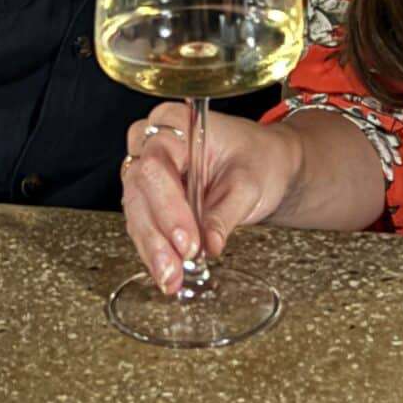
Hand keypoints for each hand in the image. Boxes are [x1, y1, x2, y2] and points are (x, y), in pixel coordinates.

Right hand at [119, 105, 300, 294]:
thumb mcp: (249, 183)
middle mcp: (154, 143)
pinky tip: (168, 274)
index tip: (189, 242)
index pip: (157, 165)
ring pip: (136, 211)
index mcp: (177, 123)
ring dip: (153, 249)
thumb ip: (225, 213)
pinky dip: (155, 252)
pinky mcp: (151, 197)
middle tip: (175, 268)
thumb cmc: (259, 158)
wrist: (266, 163)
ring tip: (172, 278)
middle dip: (156, 235)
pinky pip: (144, 224)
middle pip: (139, 190)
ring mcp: (148, 170)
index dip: (168, 207)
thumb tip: (209, 245)